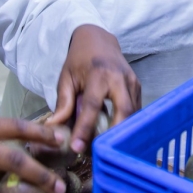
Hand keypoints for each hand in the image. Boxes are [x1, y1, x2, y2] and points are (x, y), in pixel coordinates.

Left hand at [48, 24, 140, 153]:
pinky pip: (135, 112)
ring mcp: (133, 82)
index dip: (85, 128)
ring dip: (121, 134)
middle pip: (124, 112)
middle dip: (114, 135)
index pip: (93, 105)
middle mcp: (120, 78)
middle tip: (99, 153)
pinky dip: (126, 126)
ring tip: (104, 148)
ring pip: (133, 115)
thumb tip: (53, 128)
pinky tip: (115, 137)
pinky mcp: (138, 87)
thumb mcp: (66, 77)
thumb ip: (63, 102)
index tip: (77, 147)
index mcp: (99, 74)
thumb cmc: (80, 59)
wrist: (99, 39)